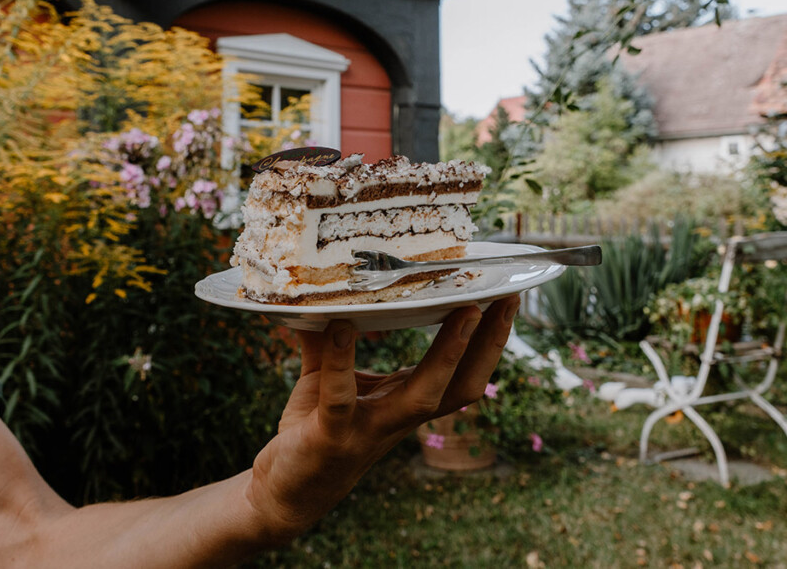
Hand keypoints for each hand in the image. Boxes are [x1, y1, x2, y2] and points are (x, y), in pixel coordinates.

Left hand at [245, 295, 520, 538]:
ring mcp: (368, 430)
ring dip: (447, 355)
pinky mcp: (330, 436)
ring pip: (423, 396)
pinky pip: (340, 397)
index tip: (505, 298)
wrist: (281, 494)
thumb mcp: (325, 380)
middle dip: (487, 343)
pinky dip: (341, 361)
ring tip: (463, 311)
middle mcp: (397, 418)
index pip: (461, 374)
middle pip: (460, 385)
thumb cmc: (311, 431)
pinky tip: (341, 326)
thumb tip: (319, 291)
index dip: (488, 341)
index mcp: (404, 402)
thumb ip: (328, 341)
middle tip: (502, 299)